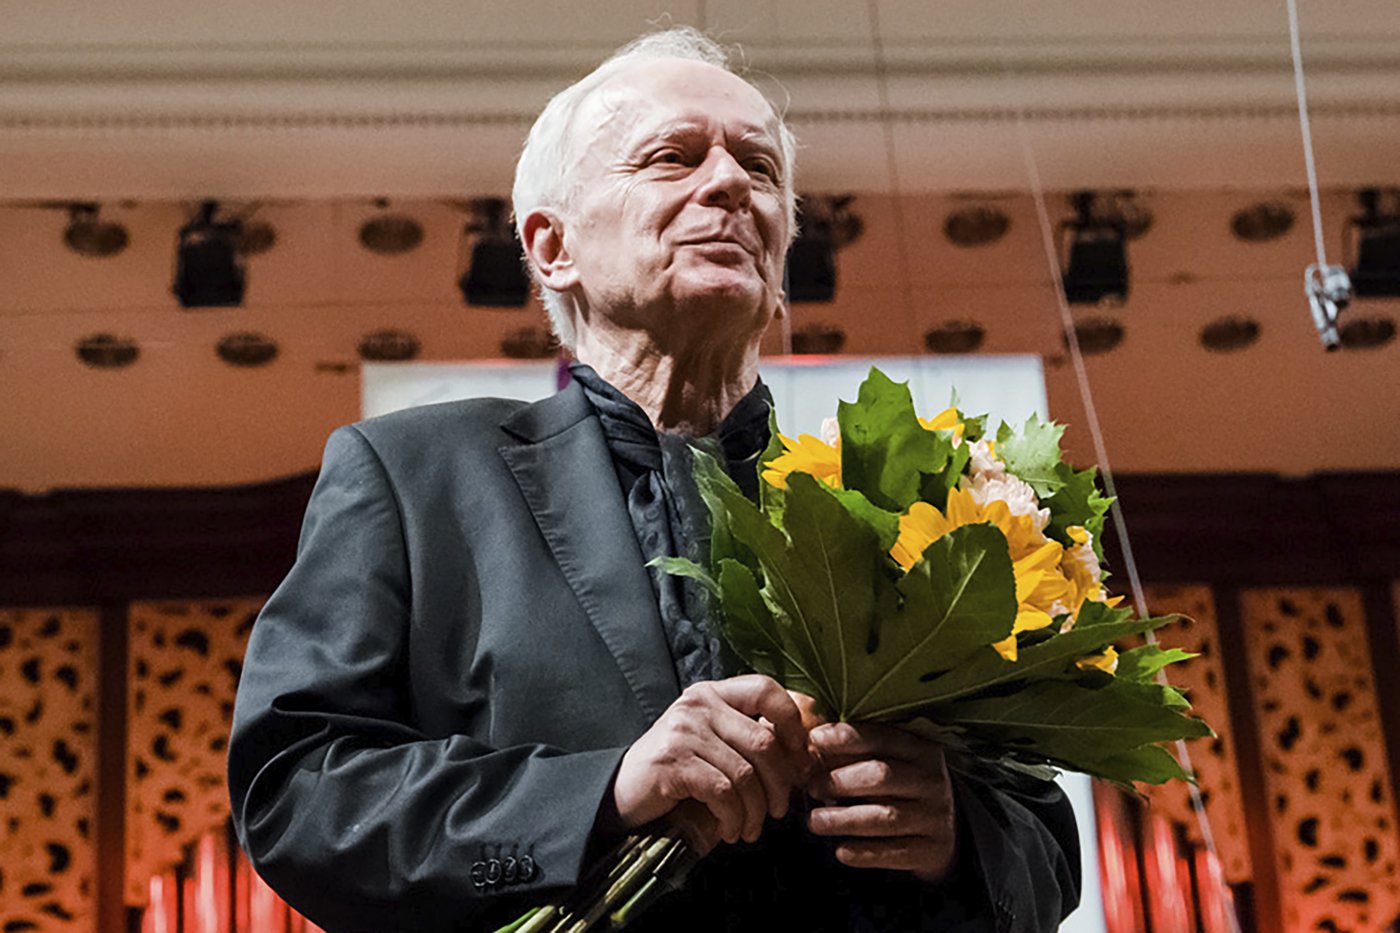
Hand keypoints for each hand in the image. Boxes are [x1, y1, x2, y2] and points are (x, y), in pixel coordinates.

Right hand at [611, 675, 811, 852]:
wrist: (624, 793)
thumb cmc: (679, 772)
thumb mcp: (716, 744)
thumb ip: (751, 740)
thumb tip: (805, 758)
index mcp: (713, 692)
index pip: (766, 689)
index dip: (792, 723)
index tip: (799, 758)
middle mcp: (699, 704)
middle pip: (764, 740)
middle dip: (780, 784)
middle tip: (778, 811)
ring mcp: (684, 731)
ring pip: (745, 773)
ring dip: (755, 811)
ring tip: (750, 829)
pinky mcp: (672, 762)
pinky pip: (723, 792)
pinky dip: (733, 818)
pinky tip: (731, 830)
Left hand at [806, 721, 956, 883]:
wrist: (945, 833)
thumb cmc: (902, 789)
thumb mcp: (890, 763)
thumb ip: (858, 753)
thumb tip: (813, 744)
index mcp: (920, 750)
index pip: (881, 738)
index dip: (845, 738)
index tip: (814, 739)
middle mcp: (931, 781)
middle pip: (882, 776)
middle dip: (840, 781)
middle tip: (811, 787)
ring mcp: (934, 817)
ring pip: (885, 817)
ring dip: (845, 819)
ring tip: (814, 821)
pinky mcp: (931, 850)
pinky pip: (894, 852)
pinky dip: (864, 852)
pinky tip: (841, 851)